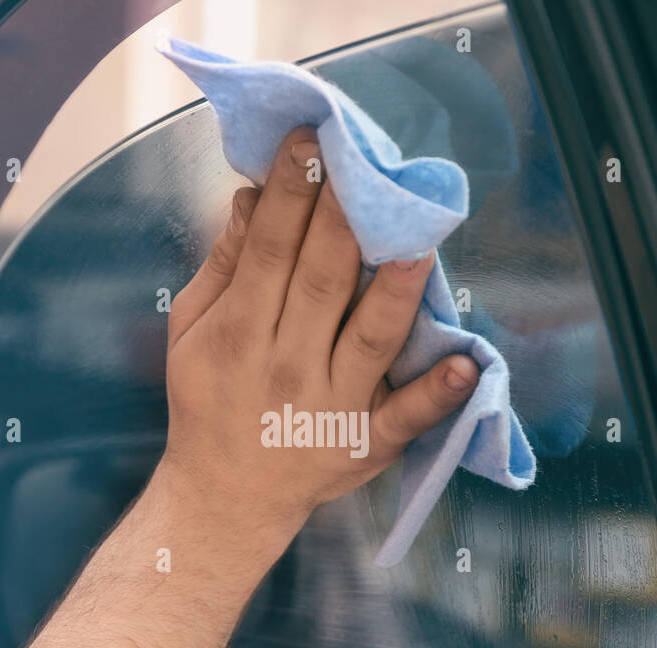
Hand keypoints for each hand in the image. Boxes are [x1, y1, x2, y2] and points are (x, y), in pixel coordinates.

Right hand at [157, 126, 479, 545]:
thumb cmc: (209, 401)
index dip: (291, 193)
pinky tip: (465, 366)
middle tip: (365, 160)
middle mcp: (286, 367)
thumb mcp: (191, 332)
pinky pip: (406, 418)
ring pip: (369, 337)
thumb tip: (254, 197)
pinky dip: (437, 395)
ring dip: (397, 288)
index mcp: (237, 335)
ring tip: (420, 238)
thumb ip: (225, 265)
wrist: (225, 497)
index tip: (310, 141)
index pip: (270, 251)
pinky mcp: (367, 444)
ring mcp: (331, 407)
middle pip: (321, 281)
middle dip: (343, 216)